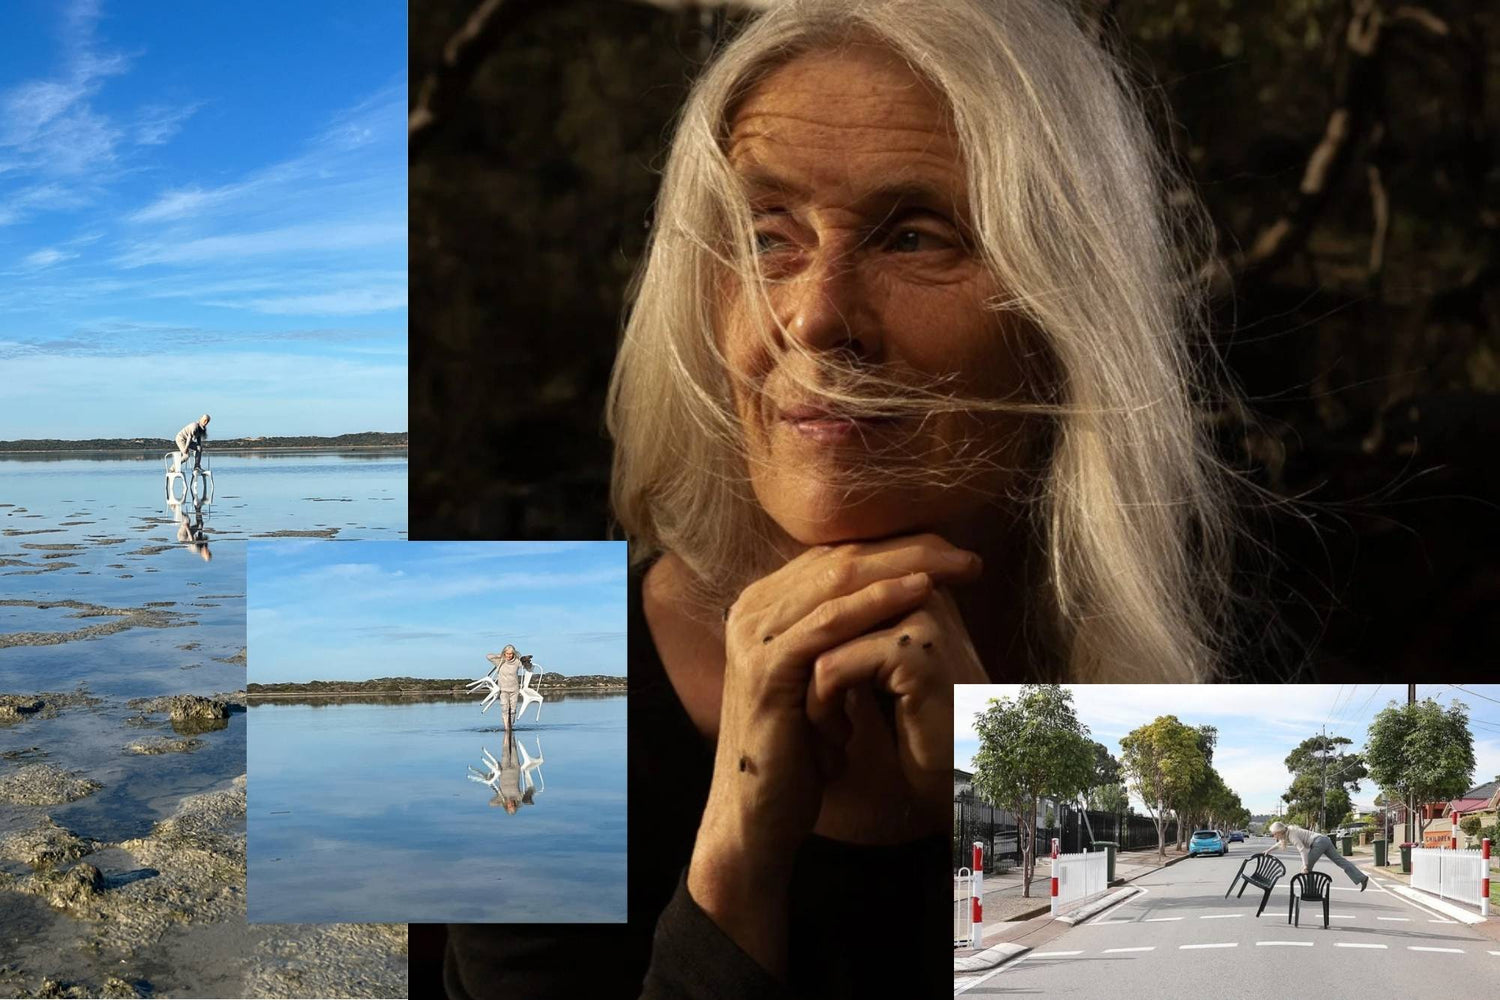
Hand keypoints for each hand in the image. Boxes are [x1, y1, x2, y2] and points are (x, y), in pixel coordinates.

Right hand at [687, 534, 981, 973]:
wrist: (756, 815)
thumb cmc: (799, 753)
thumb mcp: (824, 682)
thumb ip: (841, 638)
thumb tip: (896, 601)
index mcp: (764, 606)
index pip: (837, 555)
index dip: (897, 546)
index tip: (954, 550)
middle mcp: (752, 610)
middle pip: (840, 557)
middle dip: (909, 547)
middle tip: (966, 553)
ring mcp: (754, 634)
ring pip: (839, 579)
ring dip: (904, 565)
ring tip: (956, 565)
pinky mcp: (767, 666)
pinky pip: (831, 622)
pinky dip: (878, 602)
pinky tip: (920, 593)